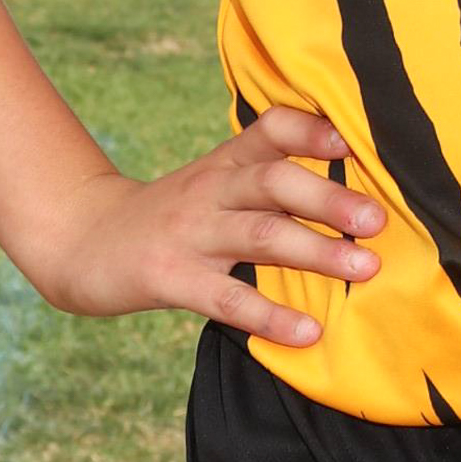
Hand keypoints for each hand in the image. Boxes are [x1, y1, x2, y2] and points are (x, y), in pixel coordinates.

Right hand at [32, 106, 382, 349]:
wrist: (82, 240)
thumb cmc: (171, 216)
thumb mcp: (214, 184)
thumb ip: (269, 181)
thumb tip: (356, 195)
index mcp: (225, 163)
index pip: (270, 130)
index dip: (312, 131)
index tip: (355, 142)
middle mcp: (211, 190)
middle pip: (274, 182)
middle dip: (330, 199)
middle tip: (378, 220)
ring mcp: (189, 233)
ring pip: (260, 235)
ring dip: (317, 251)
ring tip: (365, 268)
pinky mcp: (169, 278)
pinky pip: (227, 298)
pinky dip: (270, 316)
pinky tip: (307, 331)